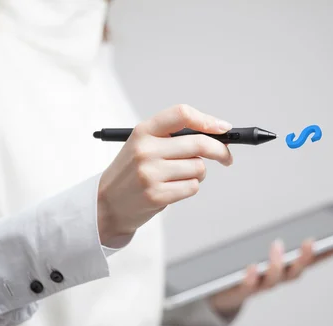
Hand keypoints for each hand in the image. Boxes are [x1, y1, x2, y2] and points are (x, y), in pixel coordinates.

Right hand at [96, 104, 232, 245]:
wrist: (106, 204)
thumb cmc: (132, 173)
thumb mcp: (143, 145)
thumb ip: (173, 138)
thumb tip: (216, 135)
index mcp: (143, 131)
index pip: (181, 114)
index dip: (207, 120)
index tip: (223, 128)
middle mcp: (146, 149)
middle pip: (198, 143)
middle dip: (220, 151)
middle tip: (227, 158)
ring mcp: (150, 173)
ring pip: (199, 168)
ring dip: (198, 173)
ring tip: (180, 177)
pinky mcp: (156, 195)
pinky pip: (192, 187)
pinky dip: (190, 187)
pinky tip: (173, 189)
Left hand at [210, 239, 332, 317]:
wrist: (224, 294)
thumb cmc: (250, 268)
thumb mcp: (265, 253)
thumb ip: (280, 242)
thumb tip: (293, 225)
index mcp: (286, 269)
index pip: (312, 262)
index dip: (328, 255)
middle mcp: (278, 280)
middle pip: (295, 271)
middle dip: (304, 257)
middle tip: (310, 241)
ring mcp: (261, 286)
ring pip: (273, 278)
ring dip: (277, 263)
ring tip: (277, 244)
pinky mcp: (241, 291)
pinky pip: (248, 286)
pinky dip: (250, 277)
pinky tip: (250, 267)